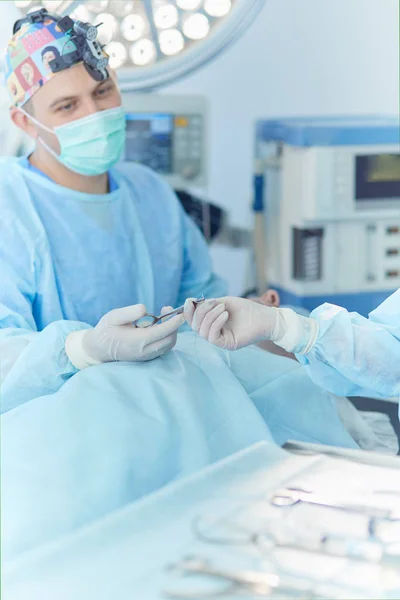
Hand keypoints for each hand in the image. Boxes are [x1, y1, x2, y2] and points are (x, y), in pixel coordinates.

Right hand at [66, 304, 183, 368]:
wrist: (98, 349)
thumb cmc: (106, 330)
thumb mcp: (113, 317)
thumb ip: (129, 312)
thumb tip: (145, 309)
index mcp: (138, 340)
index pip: (163, 331)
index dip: (174, 322)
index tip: (180, 313)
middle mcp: (145, 351)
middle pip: (170, 339)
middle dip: (174, 325)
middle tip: (167, 310)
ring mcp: (147, 356)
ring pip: (168, 345)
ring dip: (171, 330)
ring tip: (163, 316)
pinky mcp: (147, 357)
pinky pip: (163, 347)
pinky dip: (167, 336)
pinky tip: (159, 325)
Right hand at [184, 296, 277, 350]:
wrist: (265, 317)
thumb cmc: (247, 309)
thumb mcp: (224, 302)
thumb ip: (208, 304)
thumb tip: (190, 302)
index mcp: (210, 322)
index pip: (192, 320)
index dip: (187, 311)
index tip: (190, 301)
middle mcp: (213, 332)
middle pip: (194, 326)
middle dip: (200, 312)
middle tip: (213, 302)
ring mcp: (220, 339)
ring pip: (202, 332)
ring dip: (209, 316)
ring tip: (222, 308)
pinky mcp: (227, 344)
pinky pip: (212, 337)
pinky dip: (216, 324)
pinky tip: (225, 315)